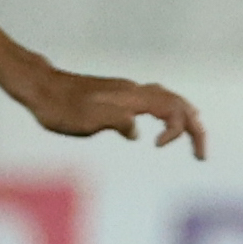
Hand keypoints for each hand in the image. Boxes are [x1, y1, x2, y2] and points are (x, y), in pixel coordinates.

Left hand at [22, 64, 206, 155]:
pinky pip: (157, 100)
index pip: (170, 109)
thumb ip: (116, 122)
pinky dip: (171, 113)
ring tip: (196, 138)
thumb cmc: (59, 107)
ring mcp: (128, 91)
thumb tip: (137, 132)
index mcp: (130, 97)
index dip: (175, 131)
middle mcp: (134, 91)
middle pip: (178, 104)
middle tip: (202, 156)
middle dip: (195, 129)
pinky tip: (166, 122)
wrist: (40, 87)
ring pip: (170, 100)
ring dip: (186, 120)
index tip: (156, 147)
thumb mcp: (85, 120)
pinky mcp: (120, 95)